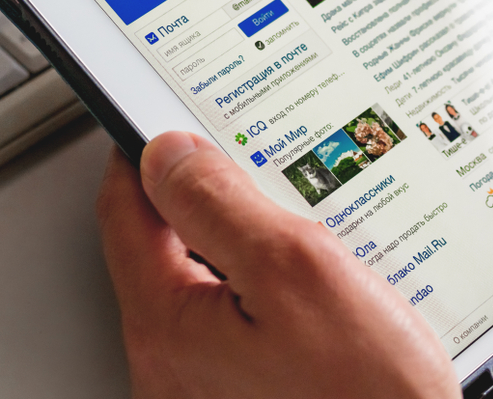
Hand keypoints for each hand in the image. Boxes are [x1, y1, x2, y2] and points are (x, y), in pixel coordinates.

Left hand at [97, 133, 458, 398]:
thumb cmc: (367, 395)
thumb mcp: (295, 269)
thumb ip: (220, 203)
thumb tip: (169, 154)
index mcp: (170, 326)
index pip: (125, 212)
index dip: (147, 154)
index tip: (173, 122)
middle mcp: (174, 361)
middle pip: (163, 243)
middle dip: (206, 194)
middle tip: (253, 164)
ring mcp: (207, 378)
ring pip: (204, 274)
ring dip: (243, 235)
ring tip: (295, 217)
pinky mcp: (243, 385)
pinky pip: (235, 310)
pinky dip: (263, 277)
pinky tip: (310, 274)